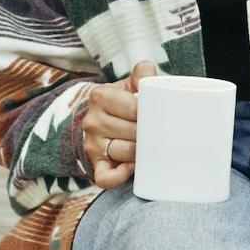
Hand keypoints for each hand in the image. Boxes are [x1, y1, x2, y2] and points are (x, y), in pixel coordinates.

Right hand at [84, 61, 156, 188]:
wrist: (103, 121)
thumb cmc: (123, 103)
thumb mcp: (130, 85)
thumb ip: (142, 74)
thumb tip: (148, 71)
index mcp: (100, 96)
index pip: (134, 108)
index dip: (151, 114)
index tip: (158, 115)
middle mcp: (92, 120)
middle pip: (131, 132)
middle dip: (148, 134)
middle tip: (158, 133)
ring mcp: (91, 144)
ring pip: (122, 153)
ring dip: (140, 153)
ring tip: (149, 147)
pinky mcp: (95, 165)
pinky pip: (105, 178)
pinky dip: (120, 176)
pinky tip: (132, 168)